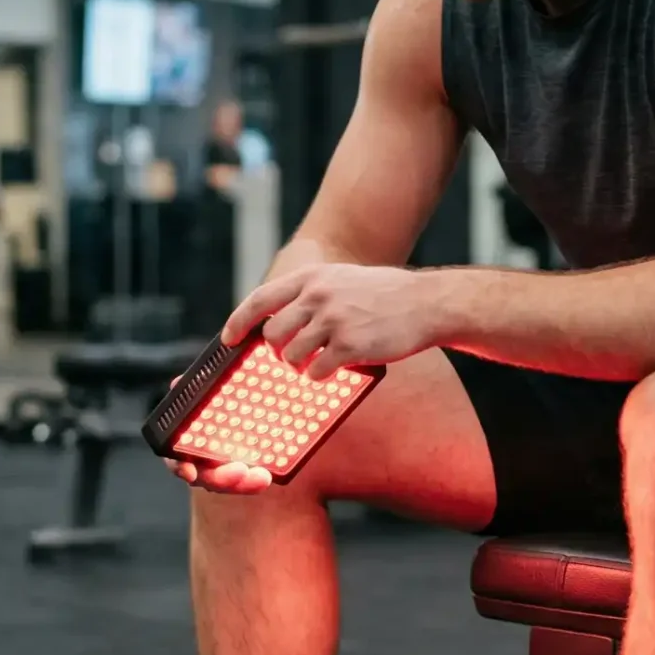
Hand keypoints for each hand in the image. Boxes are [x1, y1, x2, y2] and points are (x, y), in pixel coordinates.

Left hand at [224, 263, 446, 380]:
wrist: (426, 303)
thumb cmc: (383, 294)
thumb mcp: (341, 279)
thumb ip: (310, 293)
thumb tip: (276, 321)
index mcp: (312, 277)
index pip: (260, 299)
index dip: (239, 321)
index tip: (229, 338)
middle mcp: (318, 295)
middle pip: (272, 334)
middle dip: (276, 352)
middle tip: (288, 357)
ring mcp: (334, 320)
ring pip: (291, 356)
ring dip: (297, 367)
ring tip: (311, 365)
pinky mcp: (350, 346)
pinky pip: (316, 372)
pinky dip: (318, 377)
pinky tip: (332, 370)